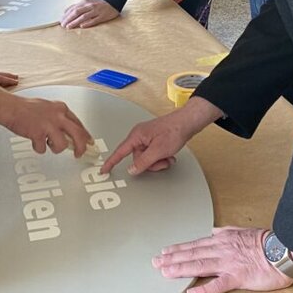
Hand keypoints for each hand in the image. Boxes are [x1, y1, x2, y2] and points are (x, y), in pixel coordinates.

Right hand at [4, 96, 92, 156]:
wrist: (10, 108)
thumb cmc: (26, 108)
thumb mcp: (48, 109)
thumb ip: (60, 119)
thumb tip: (70, 132)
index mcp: (61, 108)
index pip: (79, 124)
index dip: (86, 136)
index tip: (89, 142)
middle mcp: (58, 115)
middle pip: (78, 135)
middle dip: (81, 147)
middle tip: (79, 154)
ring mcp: (48, 124)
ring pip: (62, 145)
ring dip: (55, 148)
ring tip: (47, 144)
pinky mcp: (38, 133)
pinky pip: (43, 148)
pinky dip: (38, 148)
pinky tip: (34, 141)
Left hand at [61, 0, 118, 28]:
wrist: (113, 1)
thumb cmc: (98, 4)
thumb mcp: (87, 3)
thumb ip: (77, 7)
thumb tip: (65, 12)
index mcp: (85, 2)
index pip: (73, 9)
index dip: (66, 15)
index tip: (61, 21)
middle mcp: (89, 6)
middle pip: (77, 12)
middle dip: (69, 19)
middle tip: (63, 25)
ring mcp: (96, 11)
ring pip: (84, 16)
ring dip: (75, 22)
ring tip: (69, 27)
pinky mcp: (102, 16)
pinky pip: (94, 20)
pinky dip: (87, 23)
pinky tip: (82, 26)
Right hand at [101, 99, 219, 175]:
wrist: (188, 122)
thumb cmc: (174, 130)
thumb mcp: (158, 150)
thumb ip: (143, 162)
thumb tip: (132, 170)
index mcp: (136, 136)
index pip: (120, 152)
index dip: (111, 162)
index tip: (104, 170)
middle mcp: (140, 136)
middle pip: (138, 159)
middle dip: (150, 164)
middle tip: (162, 161)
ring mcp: (147, 138)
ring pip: (147, 158)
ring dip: (158, 161)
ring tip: (168, 157)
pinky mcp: (154, 139)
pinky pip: (153, 153)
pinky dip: (161, 157)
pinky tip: (169, 154)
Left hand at [154, 227, 292, 292]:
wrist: (283, 250)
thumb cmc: (265, 242)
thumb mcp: (242, 231)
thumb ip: (226, 231)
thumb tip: (214, 230)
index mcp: (222, 240)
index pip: (195, 245)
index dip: (178, 249)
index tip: (164, 252)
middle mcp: (222, 250)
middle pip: (192, 255)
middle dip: (172, 259)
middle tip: (156, 262)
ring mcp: (229, 264)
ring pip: (200, 266)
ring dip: (181, 269)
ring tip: (165, 273)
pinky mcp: (239, 277)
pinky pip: (219, 285)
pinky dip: (205, 289)